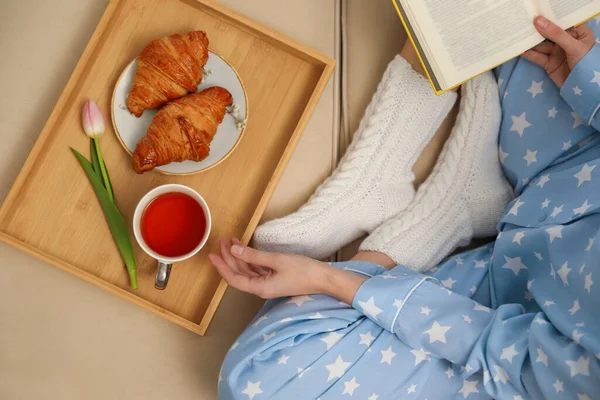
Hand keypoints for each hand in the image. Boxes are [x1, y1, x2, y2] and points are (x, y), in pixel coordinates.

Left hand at [209, 239, 366, 303]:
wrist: (324, 279)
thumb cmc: (303, 270)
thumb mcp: (276, 260)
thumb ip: (253, 255)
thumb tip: (234, 249)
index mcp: (260, 288)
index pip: (233, 279)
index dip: (221, 267)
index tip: (212, 255)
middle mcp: (262, 289)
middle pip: (239, 274)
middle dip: (229, 257)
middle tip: (223, 241)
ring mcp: (269, 285)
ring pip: (247, 272)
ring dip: (239, 257)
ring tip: (232, 242)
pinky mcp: (275, 281)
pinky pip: (257, 271)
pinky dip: (250, 260)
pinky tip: (247, 250)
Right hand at [523, 16, 594, 86]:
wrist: (583, 88)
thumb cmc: (585, 63)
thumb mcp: (573, 46)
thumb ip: (556, 34)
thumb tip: (538, 21)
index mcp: (577, 31)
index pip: (561, 21)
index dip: (548, 17)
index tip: (535, 12)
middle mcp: (565, 40)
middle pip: (548, 33)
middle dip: (536, 29)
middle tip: (523, 23)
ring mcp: (556, 52)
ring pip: (540, 45)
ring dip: (530, 41)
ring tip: (517, 35)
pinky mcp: (548, 63)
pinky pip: (537, 56)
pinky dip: (528, 54)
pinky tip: (520, 49)